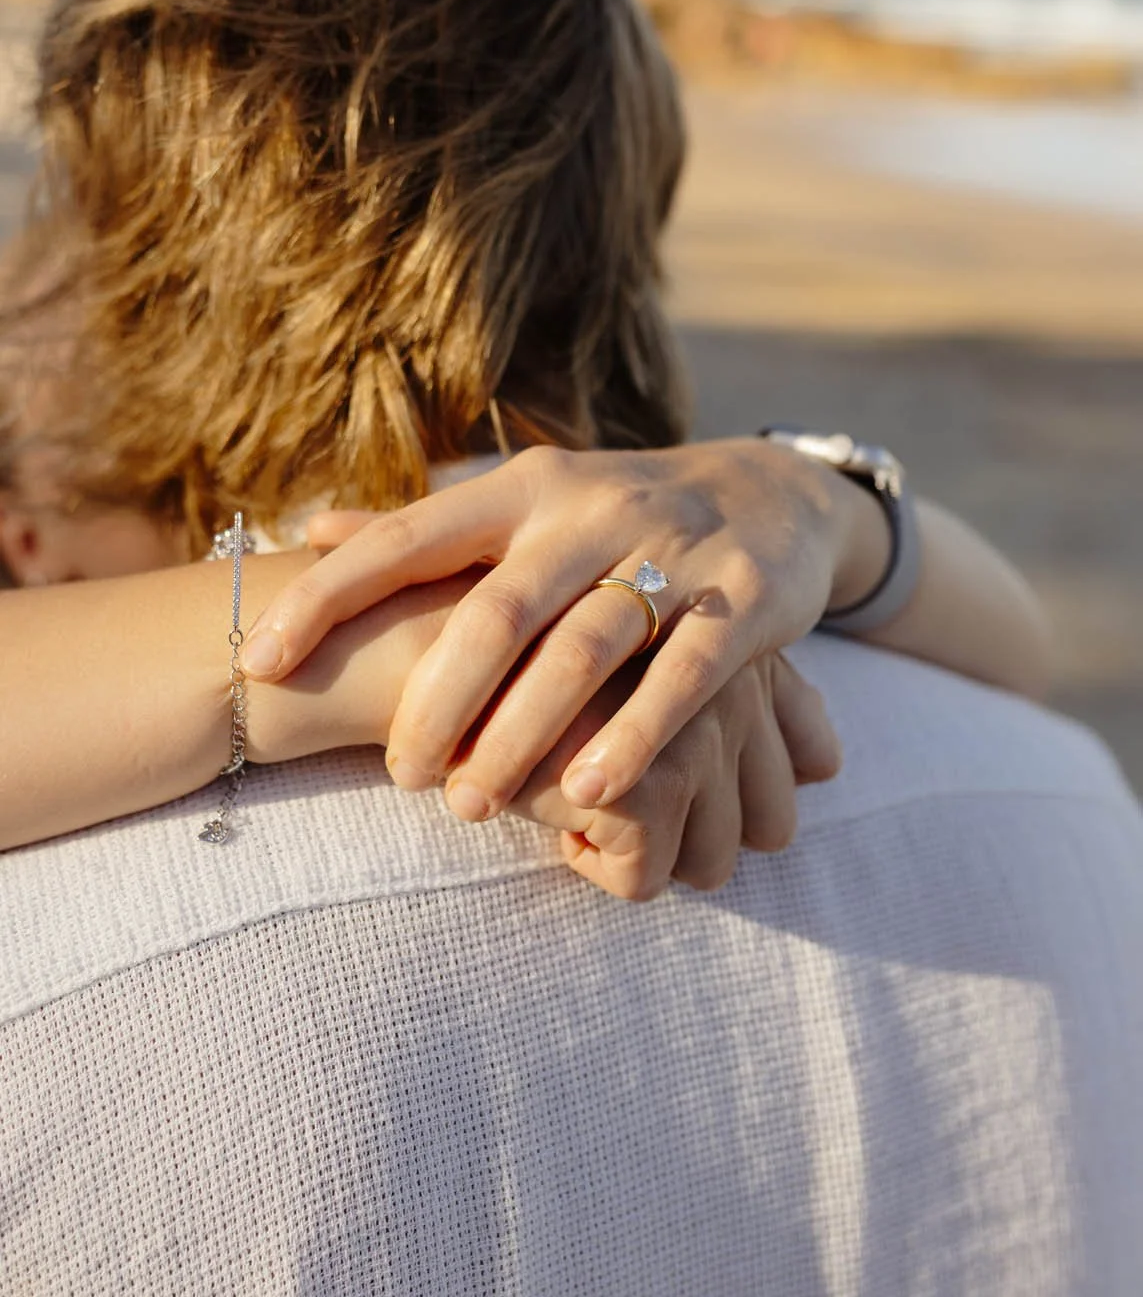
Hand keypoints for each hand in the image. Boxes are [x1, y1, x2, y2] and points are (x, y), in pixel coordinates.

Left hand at [241, 439, 866, 818]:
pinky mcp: (743, 600)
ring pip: (584, 647)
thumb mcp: (524, 503)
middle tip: (400, 778)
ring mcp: (671, 553)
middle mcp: (589, 513)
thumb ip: (428, 528)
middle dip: (439, 699)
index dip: (332, 597)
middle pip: (496, 608)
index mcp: (523, 490)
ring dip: (524, 731)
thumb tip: (310, 531)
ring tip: (472, 806)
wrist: (769, 490)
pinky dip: (635, 734)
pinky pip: (684, 674)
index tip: (262, 662)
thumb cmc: (612, 516)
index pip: (410, 537)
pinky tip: (586, 793)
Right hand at [507, 649, 840, 900]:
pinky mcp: (648, 784)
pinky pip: (643, 879)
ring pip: (711, 861)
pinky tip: (550, 811)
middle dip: (697, 832)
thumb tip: (826, 763)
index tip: (675, 783)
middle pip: (770, 823)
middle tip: (619, 797)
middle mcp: (736, 690)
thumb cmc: (535, 654)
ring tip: (582, 801)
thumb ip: (742, 698)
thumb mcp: (646, 663)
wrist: (434, 640)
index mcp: (741, 652)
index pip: (805, 757)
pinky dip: (591, 863)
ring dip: (643, 851)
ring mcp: (698, 734)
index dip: (750, 792)